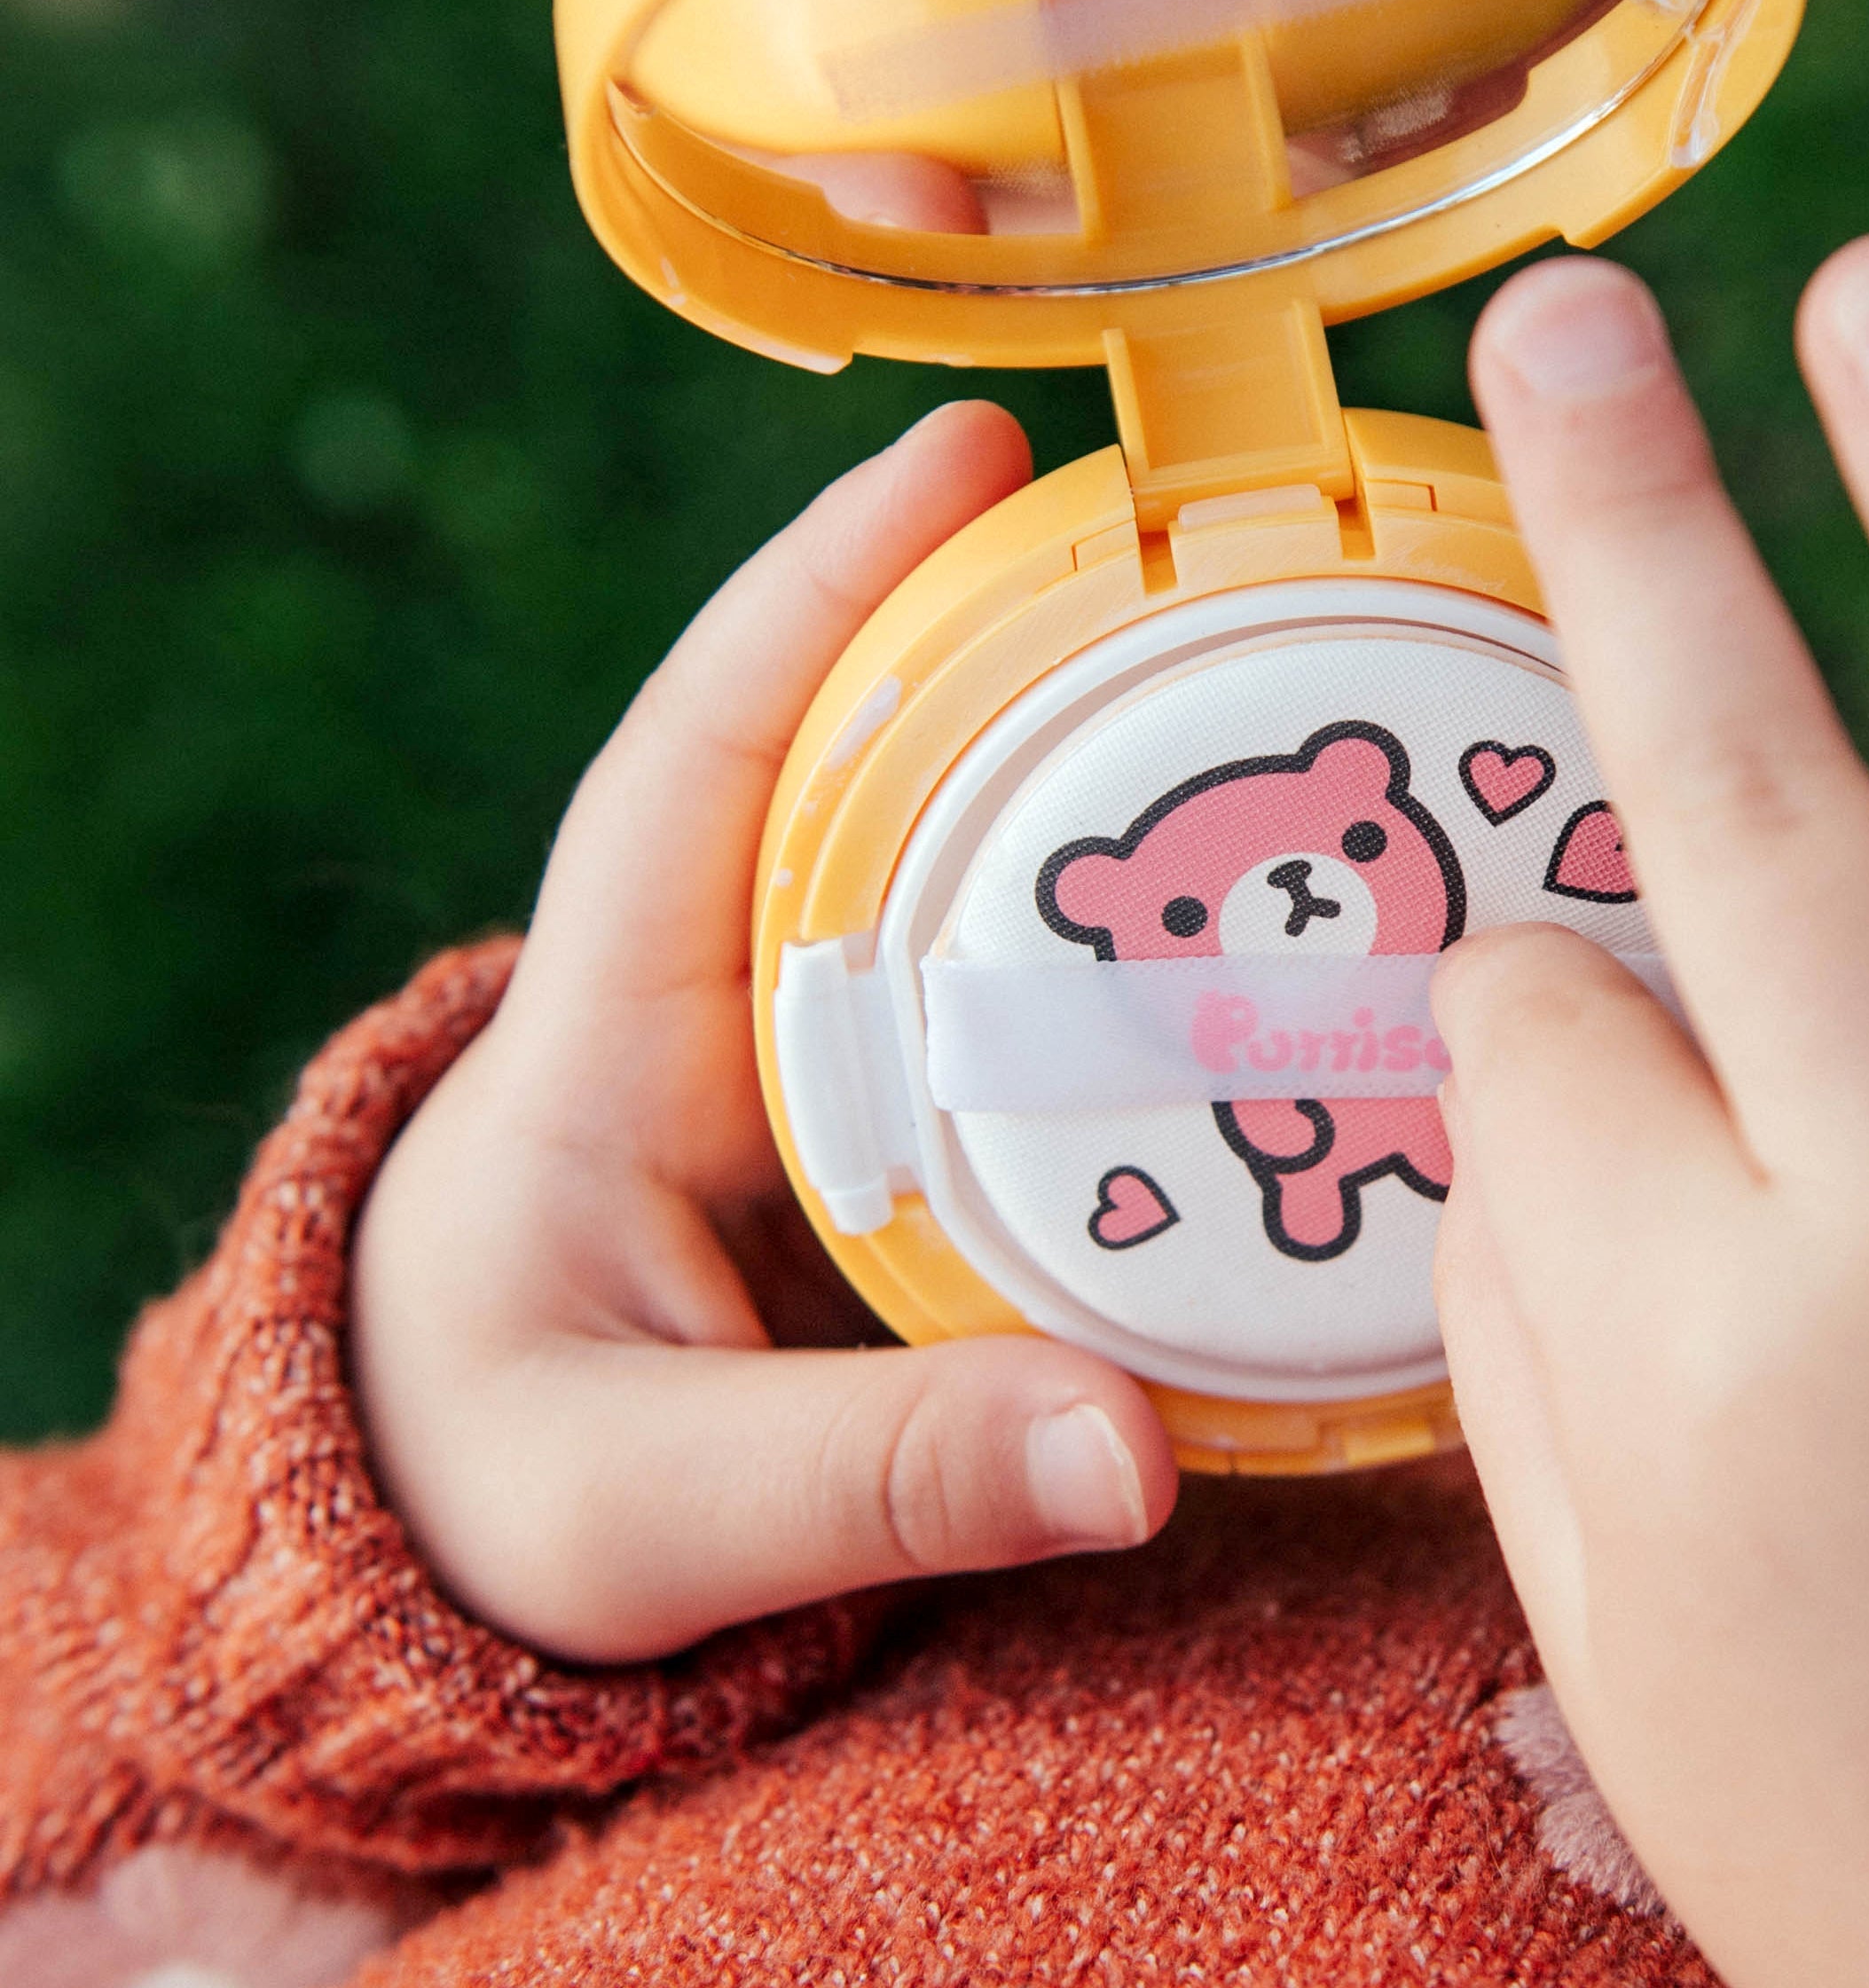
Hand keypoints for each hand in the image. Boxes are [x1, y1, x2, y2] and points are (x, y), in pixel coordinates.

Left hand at [351, 403, 1176, 1663]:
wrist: (467, 1533)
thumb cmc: (496, 1489)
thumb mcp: (647, 1514)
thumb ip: (870, 1478)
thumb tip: (1129, 1450)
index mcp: (609, 1030)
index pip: (705, 747)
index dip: (827, 585)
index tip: (969, 454)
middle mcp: (718, 985)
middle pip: (863, 744)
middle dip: (1014, 616)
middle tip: (1204, 532)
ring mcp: (814, 1037)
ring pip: (954, 845)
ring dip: (1093, 751)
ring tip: (1280, 675)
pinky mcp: (896, 1105)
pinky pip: (1013, 971)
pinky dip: (1127, 923)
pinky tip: (1268, 919)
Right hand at [1433, 237, 1868, 1987]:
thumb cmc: (1855, 1807)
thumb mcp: (1600, 1593)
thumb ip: (1529, 1274)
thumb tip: (1528, 1001)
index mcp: (1712, 1354)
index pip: (1544, 1022)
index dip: (1510, 979)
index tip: (1527, 998)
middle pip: (1756, 808)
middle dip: (1634, 533)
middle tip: (1569, 320)